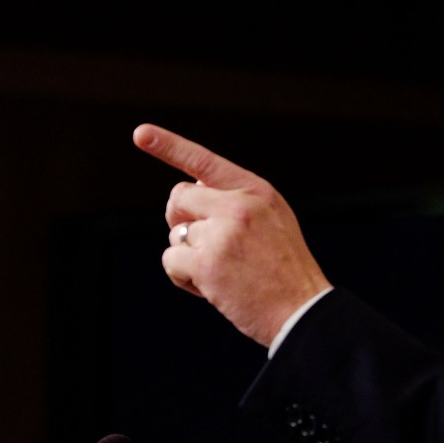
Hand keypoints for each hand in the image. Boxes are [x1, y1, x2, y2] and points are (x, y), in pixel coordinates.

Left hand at [132, 123, 330, 345]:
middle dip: (180, 220)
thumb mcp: (274, 221)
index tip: (140, 133)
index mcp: (257, 191)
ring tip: (221, 272)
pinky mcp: (207, 263)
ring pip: (175, 234)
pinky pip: (171, 260)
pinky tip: (210, 287)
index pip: (205, 162)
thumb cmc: (286, 271)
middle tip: (201, 244)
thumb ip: (238, 201)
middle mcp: (239, 205)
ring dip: (188, 256)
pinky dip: (182, 277)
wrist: (302, 309)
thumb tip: (193, 186)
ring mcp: (222, 233)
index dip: (169, 145)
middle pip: (179, 198)